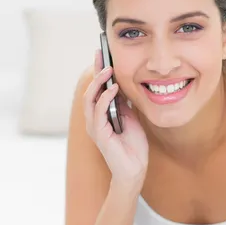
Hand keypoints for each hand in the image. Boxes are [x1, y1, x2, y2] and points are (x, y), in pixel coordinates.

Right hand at [83, 49, 148, 186]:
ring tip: (109, 69)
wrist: (135, 170)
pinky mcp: (99, 134)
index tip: (103, 54)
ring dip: (99, 83)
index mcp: (101, 114)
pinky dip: (105, 98)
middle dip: (96, 71)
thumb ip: (124, 104)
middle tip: (101, 54)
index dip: (99, 72)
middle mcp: (94, 119)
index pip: (98, 89)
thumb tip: (124, 84)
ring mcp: (95, 126)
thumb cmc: (133, 146)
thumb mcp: (131, 118)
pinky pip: (98, 112)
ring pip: (90, 99)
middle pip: (90, 90)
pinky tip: (113, 88)